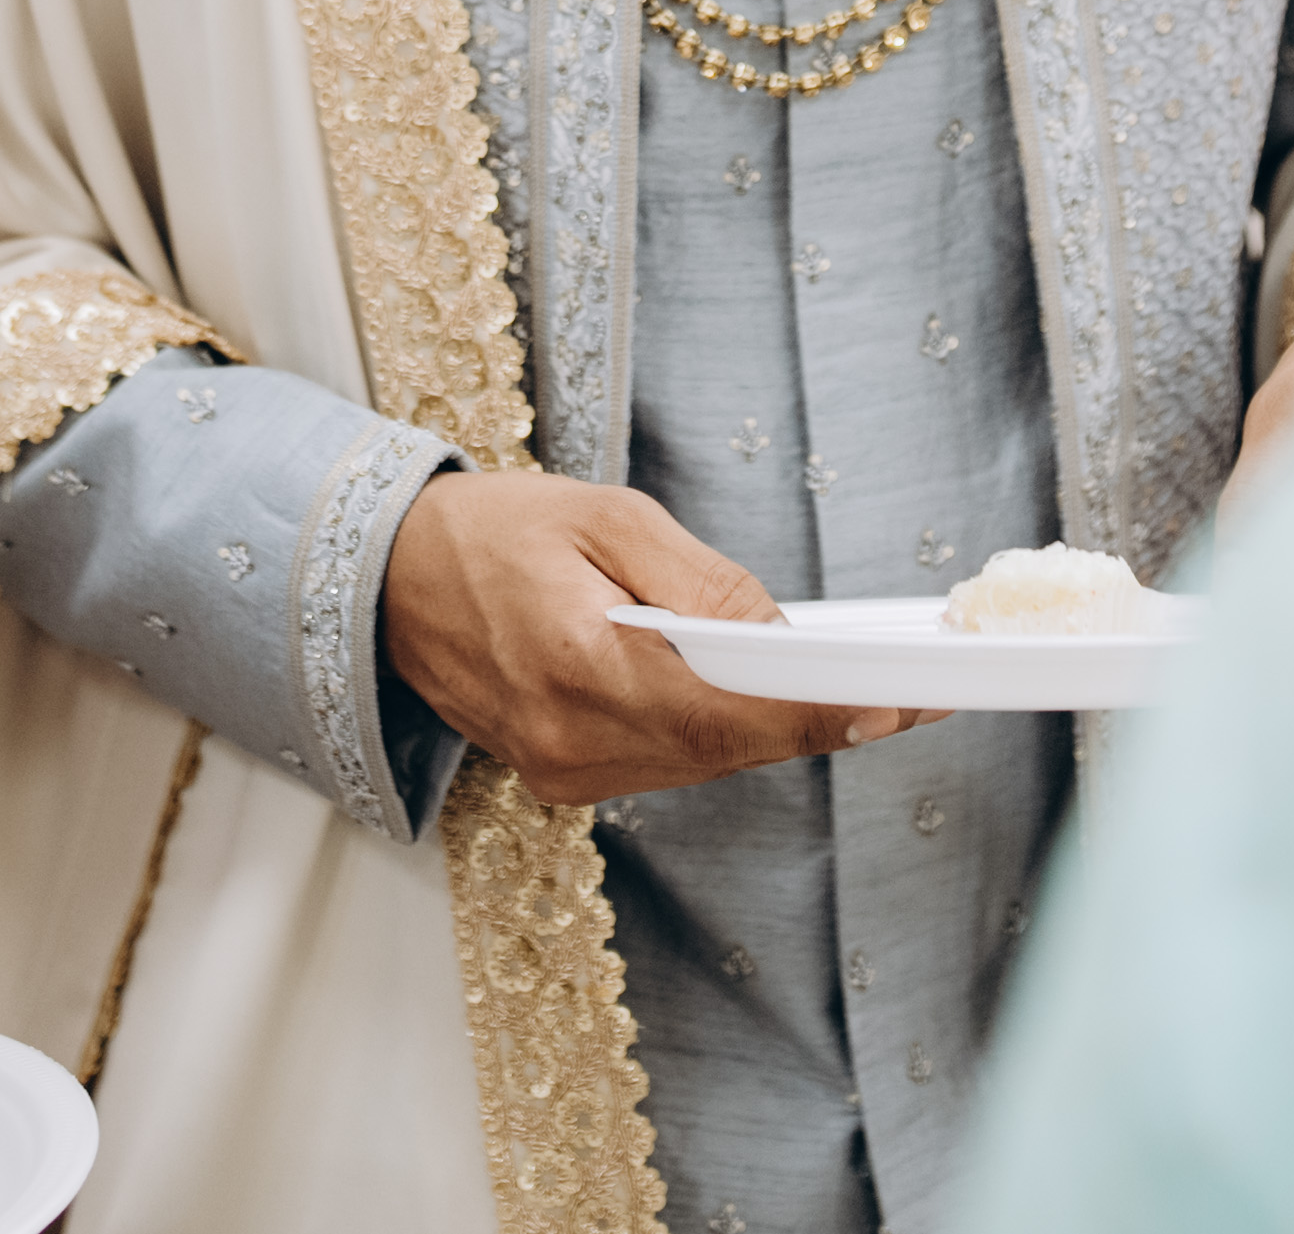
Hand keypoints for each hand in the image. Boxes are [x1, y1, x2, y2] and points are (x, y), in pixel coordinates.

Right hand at [380, 466, 941, 808]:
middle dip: (814, 715)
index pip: (723, 711)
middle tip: (905, 692)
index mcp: (575, 666)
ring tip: (846, 686)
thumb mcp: (606, 516)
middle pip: (726, 744)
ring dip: (770, 724)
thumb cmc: (491, 532)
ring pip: (705, 759)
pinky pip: (670, 761)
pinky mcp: (564, 778)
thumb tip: (777, 635)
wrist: (388, 582)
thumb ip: (700, 579)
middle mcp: (569, 741)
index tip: (893, 705)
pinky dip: (718, 729)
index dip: (817, 714)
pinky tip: (755, 694)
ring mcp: (564, 771)